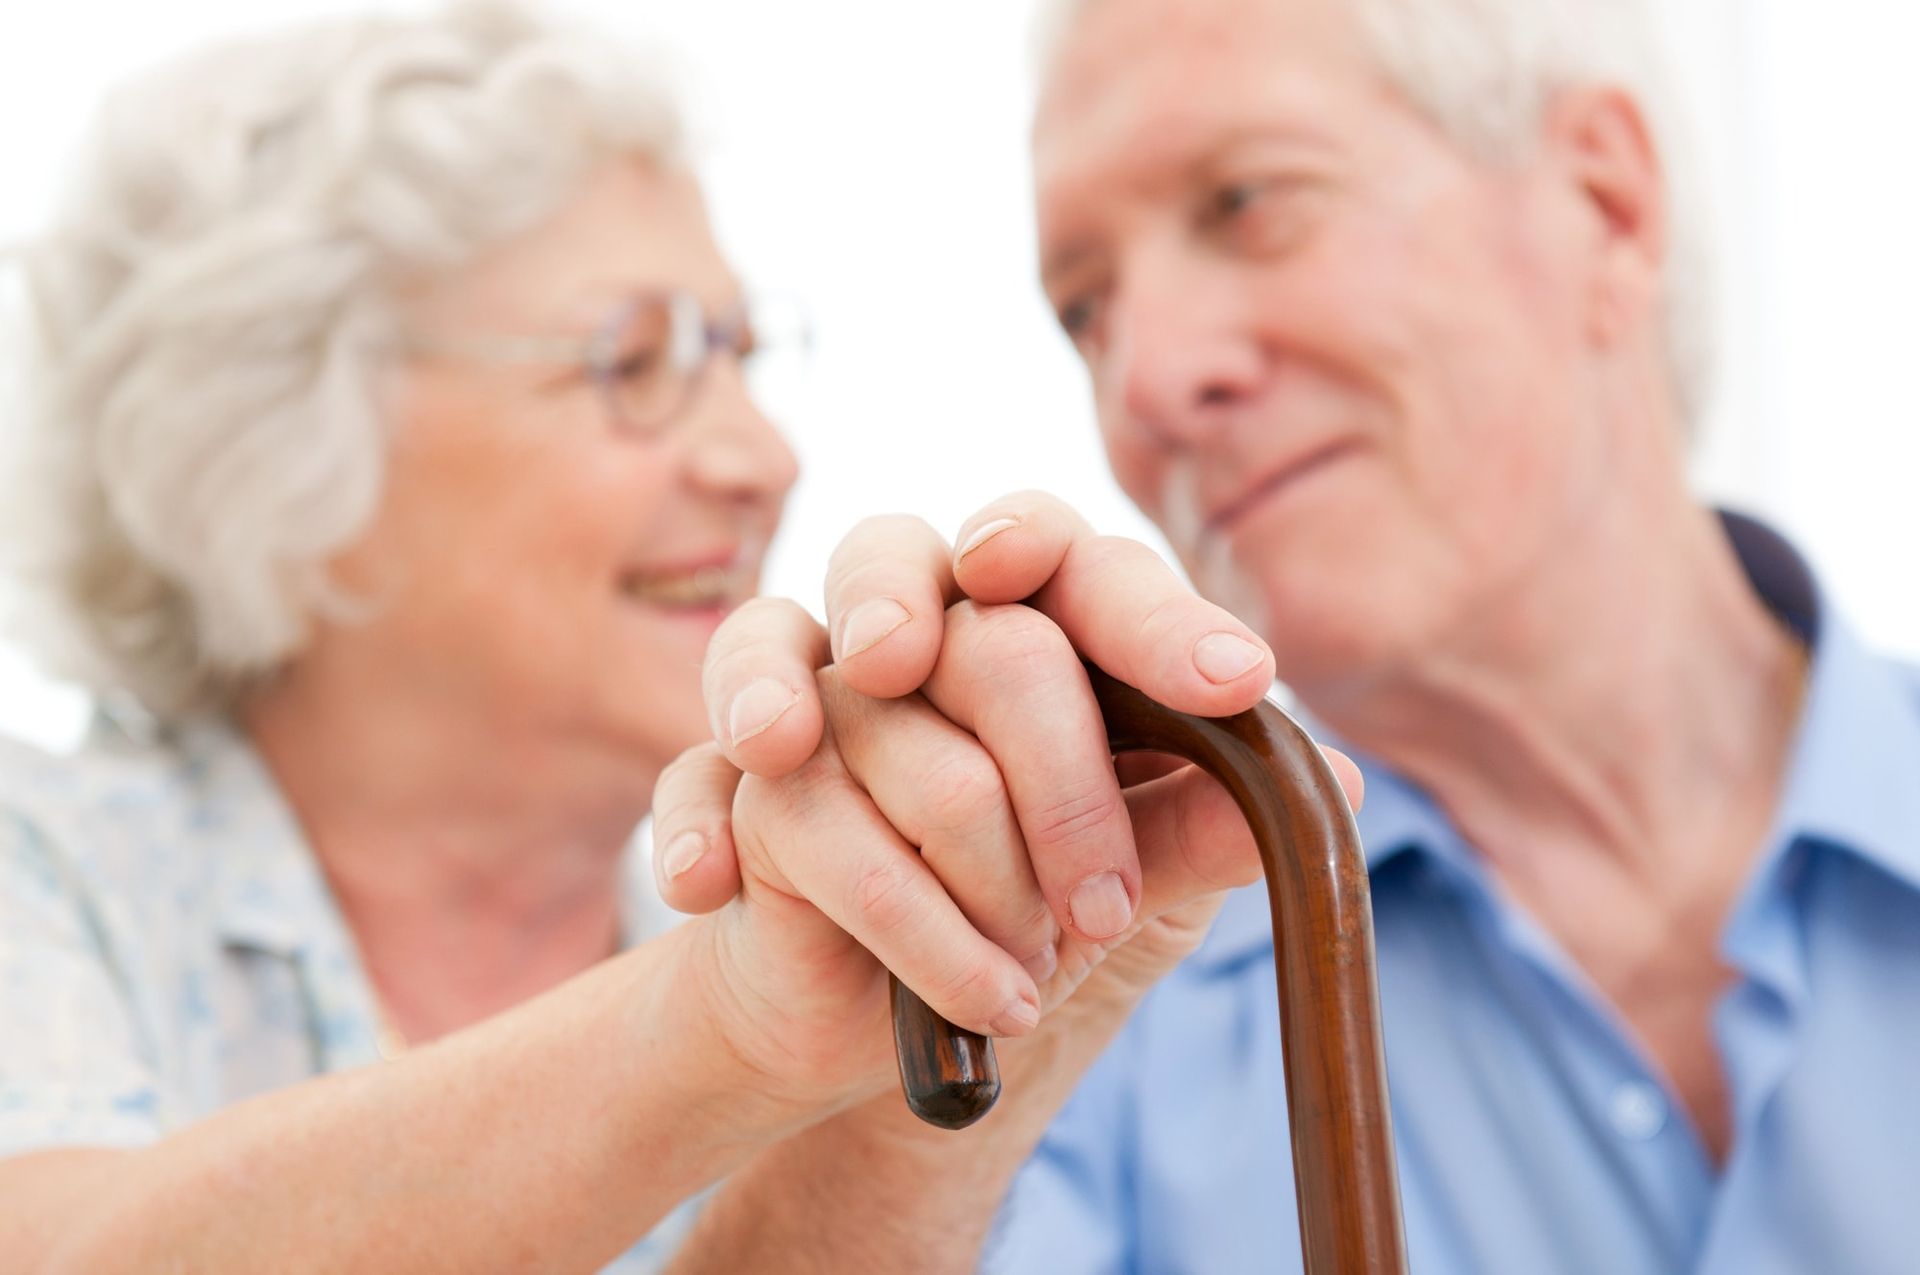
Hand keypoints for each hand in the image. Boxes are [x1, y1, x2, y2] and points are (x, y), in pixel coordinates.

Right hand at [653, 492, 1361, 1113]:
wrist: (887, 1010)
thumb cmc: (1025, 915)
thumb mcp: (1141, 886)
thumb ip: (1209, 825)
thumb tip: (1337, 782)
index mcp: (1028, 626)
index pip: (1078, 567)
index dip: (1152, 617)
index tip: (1229, 681)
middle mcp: (920, 631)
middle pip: (974, 632)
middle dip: (1053, 783)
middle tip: (1098, 911)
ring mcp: (820, 696)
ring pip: (852, 711)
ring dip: (943, 878)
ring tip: (1005, 983)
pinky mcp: (736, 772)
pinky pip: (711, 778)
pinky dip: (715, 839)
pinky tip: (723, 892)